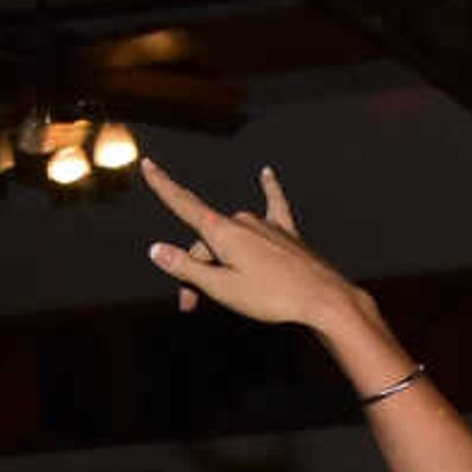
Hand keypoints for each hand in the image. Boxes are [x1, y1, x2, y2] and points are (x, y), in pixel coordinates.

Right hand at [140, 160, 378, 339]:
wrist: (323, 300)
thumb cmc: (272, 297)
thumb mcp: (222, 288)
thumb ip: (188, 268)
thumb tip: (156, 250)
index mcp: (222, 232)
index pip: (184, 204)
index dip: (164, 186)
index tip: (147, 165)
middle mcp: (242, 221)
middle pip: (205, 241)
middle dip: (193, 271)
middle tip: (191, 307)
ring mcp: (266, 225)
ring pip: (231, 239)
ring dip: (221, 263)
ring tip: (230, 297)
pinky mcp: (286, 234)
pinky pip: (274, 207)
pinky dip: (269, 191)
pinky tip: (267, 174)